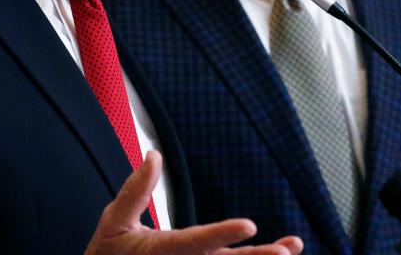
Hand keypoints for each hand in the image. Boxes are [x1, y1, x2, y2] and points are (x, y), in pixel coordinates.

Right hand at [85, 151, 302, 254]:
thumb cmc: (109, 253)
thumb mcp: (114, 221)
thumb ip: (135, 190)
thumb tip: (154, 155)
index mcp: (162, 251)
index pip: (196, 241)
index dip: (222, 234)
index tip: (249, 225)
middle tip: (284, 252)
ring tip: (291, 248)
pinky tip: (274, 254)